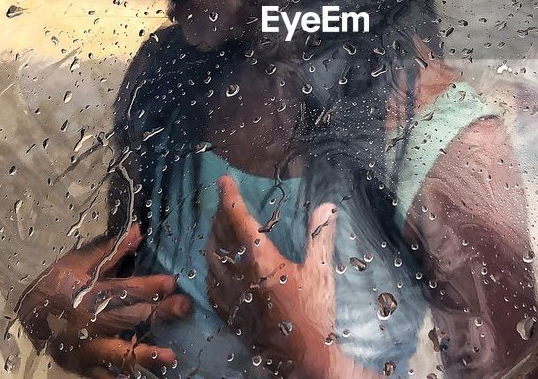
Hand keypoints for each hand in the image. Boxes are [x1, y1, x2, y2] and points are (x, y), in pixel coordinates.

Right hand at [17, 223, 191, 377]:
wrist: (24, 316)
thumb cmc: (54, 285)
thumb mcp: (77, 263)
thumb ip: (110, 251)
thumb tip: (137, 231)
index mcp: (84, 295)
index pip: (121, 290)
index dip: (147, 286)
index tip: (171, 283)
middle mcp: (84, 323)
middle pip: (125, 319)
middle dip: (157, 314)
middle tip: (182, 308)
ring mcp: (82, 348)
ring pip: (116, 352)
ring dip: (144, 354)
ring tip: (169, 356)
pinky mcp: (80, 366)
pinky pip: (102, 375)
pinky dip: (119, 376)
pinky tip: (138, 376)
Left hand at [205, 175, 338, 372]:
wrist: (302, 358)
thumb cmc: (314, 314)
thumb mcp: (321, 273)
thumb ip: (320, 237)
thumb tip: (327, 207)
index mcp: (262, 262)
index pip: (239, 221)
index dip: (230, 199)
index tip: (224, 181)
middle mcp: (240, 276)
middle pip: (220, 237)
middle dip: (220, 215)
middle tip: (225, 202)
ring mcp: (231, 296)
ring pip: (211, 259)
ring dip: (213, 238)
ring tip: (219, 228)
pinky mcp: (229, 313)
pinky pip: (211, 282)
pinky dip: (211, 266)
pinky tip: (216, 265)